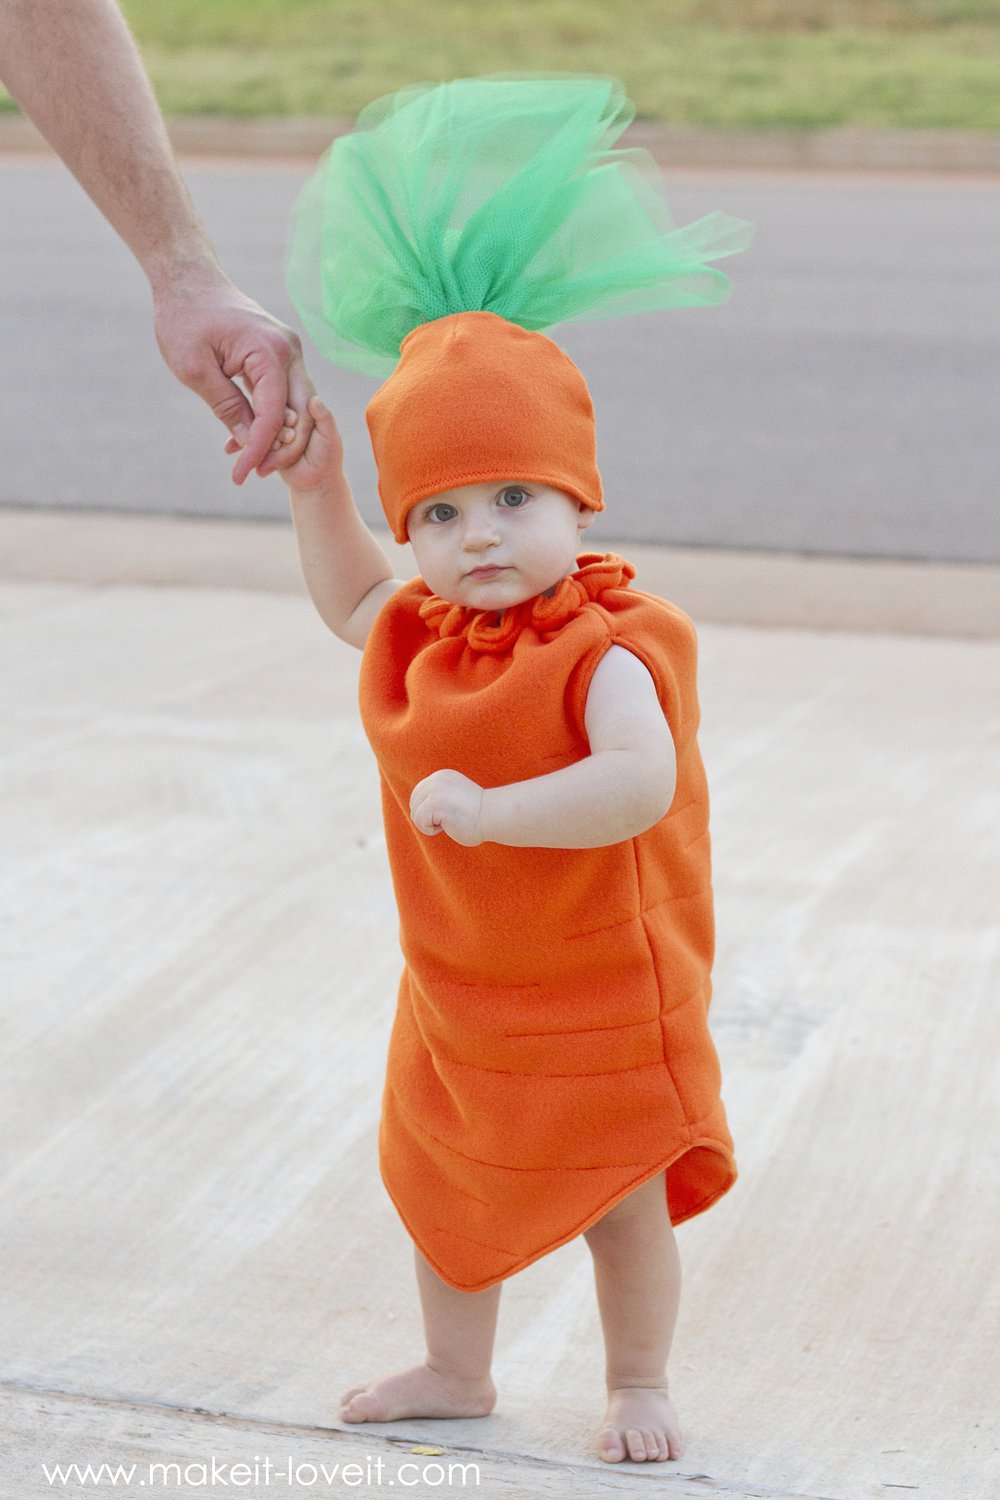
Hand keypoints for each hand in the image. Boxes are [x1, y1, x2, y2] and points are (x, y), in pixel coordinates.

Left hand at [153, 265, 315, 484]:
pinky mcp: (278, 354)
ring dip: (277, 436)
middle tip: (253, 473)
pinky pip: (282, 393)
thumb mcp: (196, 369)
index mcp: (270, 352)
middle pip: (300, 414)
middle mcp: (289, 351)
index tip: (242, 475)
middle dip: (280, 449)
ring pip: (296, 406)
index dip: (259, 449)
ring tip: (250, 461)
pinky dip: (269, 417)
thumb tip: (248, 441)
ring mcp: (287, 351)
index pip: (274, 415)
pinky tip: (246, 436)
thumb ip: (226, 406)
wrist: (187, 279)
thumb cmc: (184, 318)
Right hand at [228, 395, 344, 492]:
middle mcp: (283, 411)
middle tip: (250, 430)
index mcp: (300, 405)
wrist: (316, 481)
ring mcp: (270, 425)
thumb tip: (315, 400)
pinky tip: (228, 450)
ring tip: (233, 445)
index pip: (285, 402)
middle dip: (256, 421)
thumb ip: (325, 419)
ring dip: (243, 434)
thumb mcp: (330, 438)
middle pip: (265, 411)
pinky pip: (246, 438)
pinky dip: (237, 444)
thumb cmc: (329, 458)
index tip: (281, 421)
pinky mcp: (261, 438)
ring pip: (253, 424)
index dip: (280, 413)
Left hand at [410, 770, 485, 846]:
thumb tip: (417, 810)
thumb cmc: (477, 815)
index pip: (418, 795)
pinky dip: (431, 830)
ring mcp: (436, 790)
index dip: (428, 810)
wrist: (494, 816)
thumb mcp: (454, 798)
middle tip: (450, 819)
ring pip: (415, 814)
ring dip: (430, 825)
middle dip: (428, 817)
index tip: (449, 813)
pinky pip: (420, 822)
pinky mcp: (435, 803)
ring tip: (450, 822)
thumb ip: (438, 797)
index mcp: (441, 776)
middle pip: (414, 804)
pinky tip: (449, 825)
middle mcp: (436, 779)